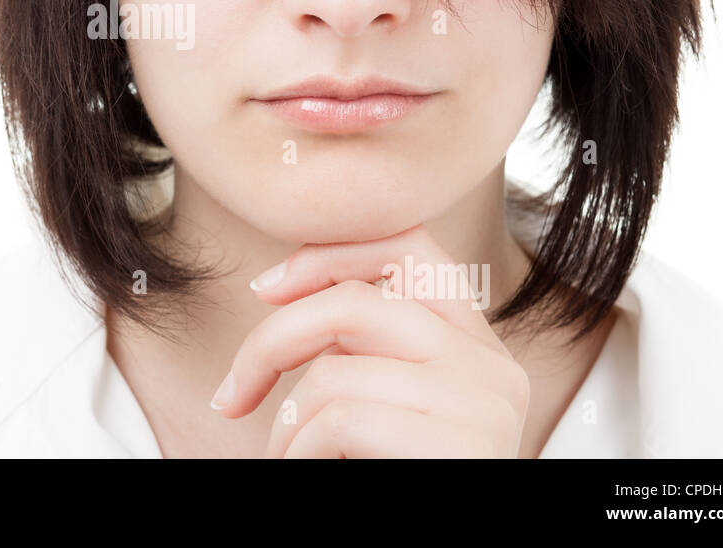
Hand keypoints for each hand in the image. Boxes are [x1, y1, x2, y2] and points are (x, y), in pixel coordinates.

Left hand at [210, 224, 529, 457]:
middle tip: (232, 395)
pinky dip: (300, 451)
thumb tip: (278, 292)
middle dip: (271, 340)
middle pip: (356, 300)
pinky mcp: (459, 441)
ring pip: (335, 368)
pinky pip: (339, 420)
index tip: (266, 287)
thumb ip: (368, 351)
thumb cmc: (406, 475)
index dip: (331, 253)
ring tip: (288, 457)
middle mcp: (490, 364)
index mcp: (476, 346)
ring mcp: (481, 401)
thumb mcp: (392, 406)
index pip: (412, 249)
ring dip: (286, 421)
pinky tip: (307, 471)